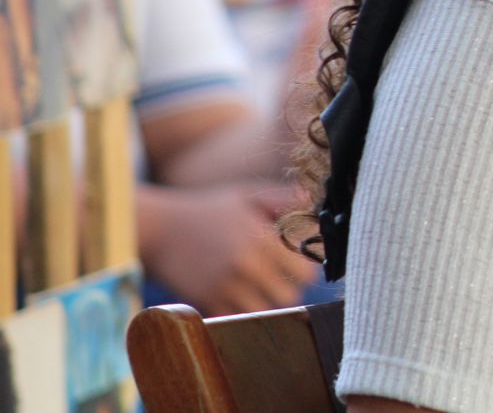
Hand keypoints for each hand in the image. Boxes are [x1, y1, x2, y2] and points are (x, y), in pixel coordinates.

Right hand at [138, 181, 318, 315]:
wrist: (159, 229)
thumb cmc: (209, 210)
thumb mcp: (247, 196)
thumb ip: (283, 198)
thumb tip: (310, 200)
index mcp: (261, 240)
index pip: (305, 271)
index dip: (307, 267)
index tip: (299, 260)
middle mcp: (245, 267)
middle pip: (289, 296)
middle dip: (290, 286)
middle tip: (281, 274)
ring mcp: (224, 288)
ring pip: (264, 311)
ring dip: (267, 300)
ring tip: (260, 284)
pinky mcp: (206, 302)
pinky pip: (237, 317)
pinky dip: (242, 309)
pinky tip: (238, 293)